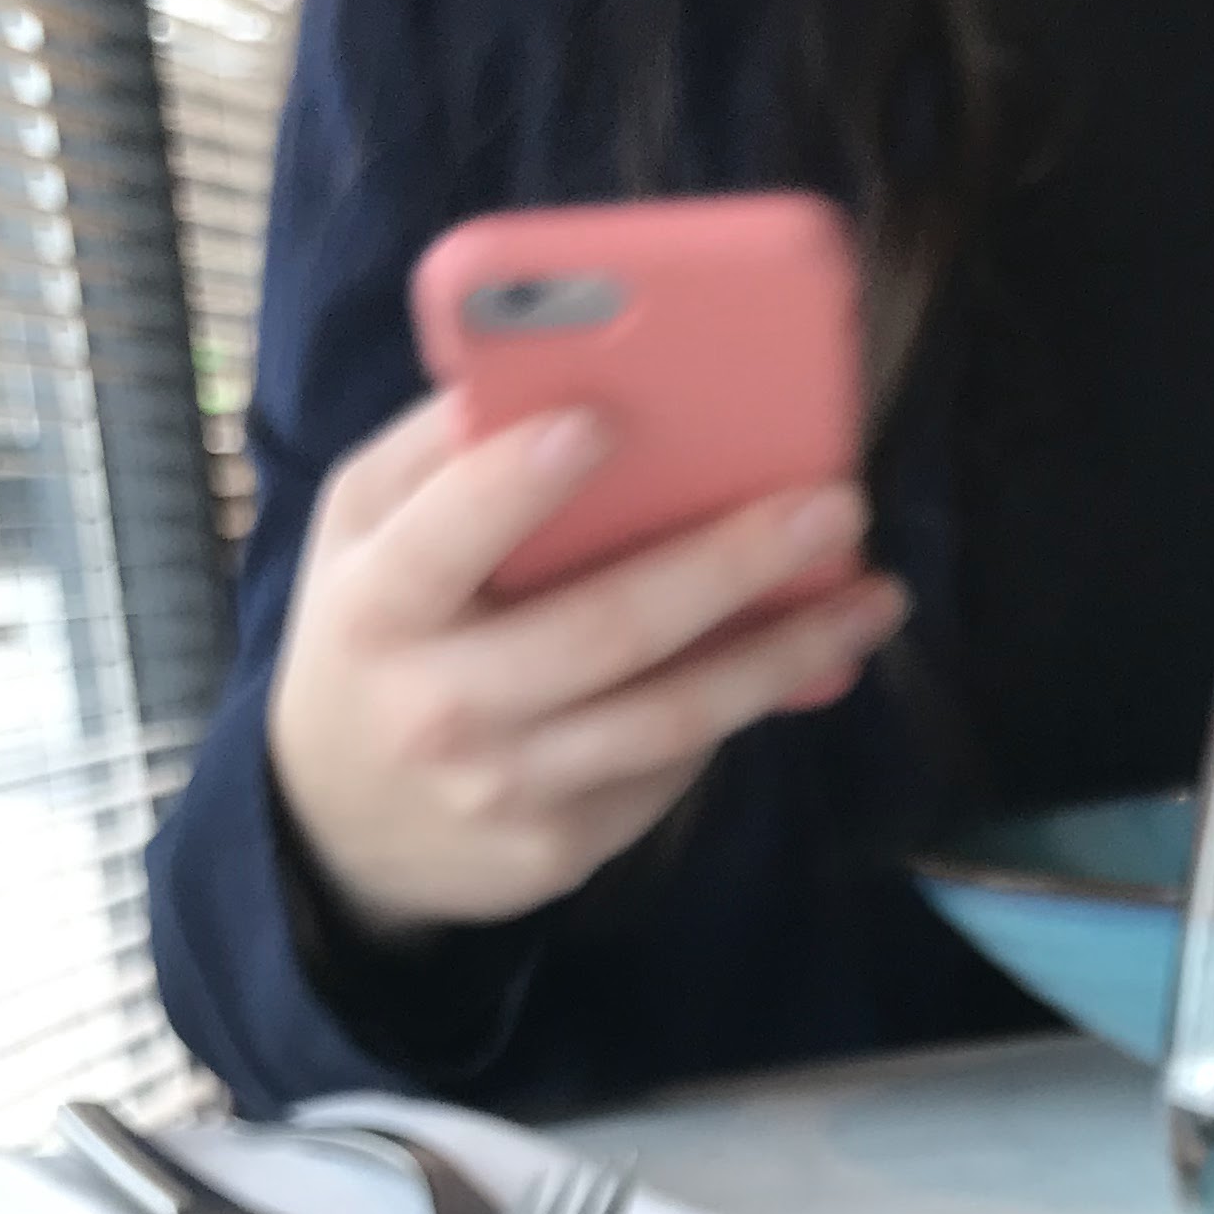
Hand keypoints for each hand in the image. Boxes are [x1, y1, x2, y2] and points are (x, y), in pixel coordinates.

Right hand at [266, 391, 909, 938]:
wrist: (342, 831)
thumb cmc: (368, 640)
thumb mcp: (358, 536)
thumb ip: (435, 459)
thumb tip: (546, 363)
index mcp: (377, 606)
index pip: (446, 538)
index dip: (519, 483)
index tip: (604, 420)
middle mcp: (440, 707)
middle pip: (606, 630)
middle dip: (731, 563)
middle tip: (835, 506)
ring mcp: (507, 791)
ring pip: (671, 717)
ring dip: (786, 655)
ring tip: (872, 599)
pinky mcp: (561, 850)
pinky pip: (670, 769)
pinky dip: (739, 707)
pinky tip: (802, 658)